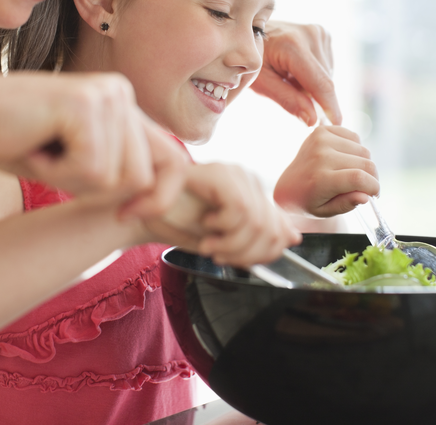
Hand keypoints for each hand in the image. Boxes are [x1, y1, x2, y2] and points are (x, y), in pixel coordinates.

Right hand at [0, 72, 187, 218]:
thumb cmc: (16, 143)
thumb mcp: (79, 160)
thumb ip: (117, 170)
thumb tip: (156, 199)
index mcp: (124, 104)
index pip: (172, 160)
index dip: (158, 198)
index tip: (125, 216)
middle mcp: (122, 93)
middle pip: (142, 177)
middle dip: (98, 191)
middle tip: (54, 167)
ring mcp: (108, 94)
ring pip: (118, 178)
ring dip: (73, 183)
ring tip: (43, 153)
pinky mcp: (87, 104)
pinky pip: (91, 169)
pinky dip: (57, 174)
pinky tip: (35, 147)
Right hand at [143, 163, 301, 267]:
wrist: (141, 211)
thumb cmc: (178, 222)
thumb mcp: (223, 239)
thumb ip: (257, 237)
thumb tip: (294, 237)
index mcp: (251, 194)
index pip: (280, 228)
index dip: (264, 253)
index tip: (237, 261)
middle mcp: (248, 179)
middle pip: (273, 229)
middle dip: (246, 254)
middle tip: (219, 255)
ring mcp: (235, 173)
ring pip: (258, 223)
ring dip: (231, 245)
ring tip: (210, 244)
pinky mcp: (221, 174)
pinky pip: (240, 210)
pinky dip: (223, 229)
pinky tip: (207, 226)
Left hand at [253, 21, 340, 125]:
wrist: (248, 34)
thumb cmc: (251, 61)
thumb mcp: (261, 84)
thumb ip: (288, 100)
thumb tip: (313, 120)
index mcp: (293, 45)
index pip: (320, 83)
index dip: (330, 106)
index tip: (338, 125)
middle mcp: (311, 34)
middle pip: (325, 82)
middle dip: (312, 96)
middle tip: (287, 90)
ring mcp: (319, 32)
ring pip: (327, 76)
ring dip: (312, 85)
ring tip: (287, 76)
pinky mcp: (322, 33)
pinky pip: (326, 67)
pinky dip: (313, 74)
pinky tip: (295, 68)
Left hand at [274, 125, 379, 217]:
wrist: (288, 187)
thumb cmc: (308, 202)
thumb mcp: (325, 211)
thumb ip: (346, 204)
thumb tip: (366, 197)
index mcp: (320, 179)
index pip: (358, 178)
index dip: (374, 187)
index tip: (375, 194)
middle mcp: (320, 156)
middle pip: (365, 163)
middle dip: (371, 178)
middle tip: (364, 187)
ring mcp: (320, 140)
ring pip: (363, 150)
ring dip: (363, 163)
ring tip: (351, 173)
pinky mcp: (321, 131)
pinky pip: (354, 137)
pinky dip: (355, 149)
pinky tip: (345, 159)